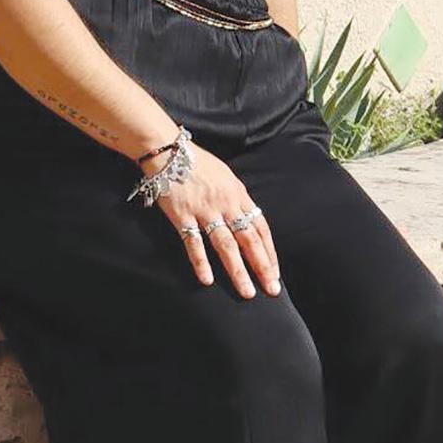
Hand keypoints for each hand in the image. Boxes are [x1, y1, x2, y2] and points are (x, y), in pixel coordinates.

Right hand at [150, 144, 281, 297]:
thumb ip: (237, 199)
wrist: (167, 150)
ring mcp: (203, 210)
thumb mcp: (225, 176)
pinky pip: (193, 242)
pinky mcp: (182, 214)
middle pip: (248, 239)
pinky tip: (207, 280)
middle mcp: (225, 204)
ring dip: (237, 270)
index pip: (260, 227)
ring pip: (225, 245)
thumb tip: (249, 220)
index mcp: (238, 194)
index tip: (275, 273)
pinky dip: (200, 261)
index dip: (270, 252)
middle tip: (271, 290)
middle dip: (262, 266)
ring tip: (247, 292)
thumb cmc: (197, 162)